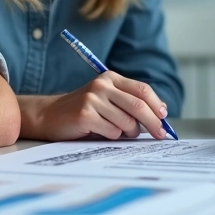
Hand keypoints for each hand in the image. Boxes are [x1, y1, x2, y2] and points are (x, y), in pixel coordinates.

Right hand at [20, 72, 169, 141]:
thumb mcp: (108, 100)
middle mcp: (102, 85)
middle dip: (153, 123)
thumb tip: (161, 113)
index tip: (164, 118)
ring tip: (118, 133)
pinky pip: (112, 131)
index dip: (156, 105)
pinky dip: (112, 137)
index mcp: (111, 78)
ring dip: (129, 133)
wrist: (49, 116)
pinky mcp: (85, 114)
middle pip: (138, 105)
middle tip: (160, 135)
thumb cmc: (84, 111)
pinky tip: (101, 132)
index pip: (142, 90)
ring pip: (127, 122)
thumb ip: (130, 103)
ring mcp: (92, 99)